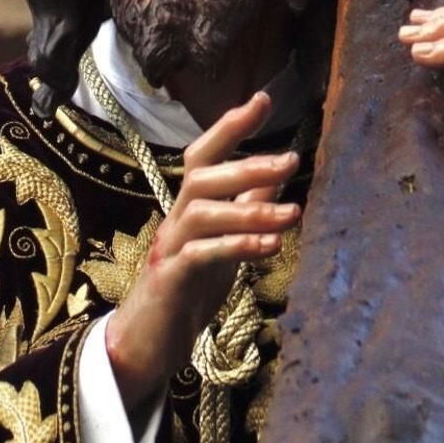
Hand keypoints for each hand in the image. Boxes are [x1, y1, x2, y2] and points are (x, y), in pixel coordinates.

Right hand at [103, 93, 299, 415]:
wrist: (150, 342)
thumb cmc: (190, 287)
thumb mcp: (226, 241)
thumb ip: (248, 205)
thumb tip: (279, 168)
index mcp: (190, 206)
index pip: (205, 154)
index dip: (231, 125)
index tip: (263, 100)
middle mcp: (176, 219)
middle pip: (201, 175)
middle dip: (247, 163)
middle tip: (292, 160)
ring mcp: (170, 248)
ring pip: (202, 212)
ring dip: (250, 210)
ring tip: (293, 213)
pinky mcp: (170, 280)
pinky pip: (200, 255)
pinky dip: (237, 247)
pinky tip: (270, 247)